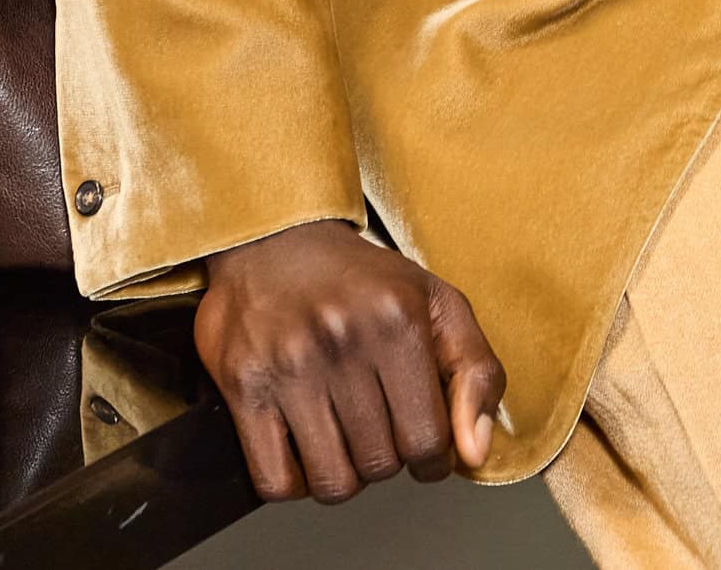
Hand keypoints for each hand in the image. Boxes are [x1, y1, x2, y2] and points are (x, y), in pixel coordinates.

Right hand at [194, 218, 506, 502]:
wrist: (277, 238)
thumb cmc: (363, 279)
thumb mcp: (439, 304)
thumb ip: (477, 374)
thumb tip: (474, 453)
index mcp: (400, 319)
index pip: (428, 442)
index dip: (431, 455)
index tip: (420, 438)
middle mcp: (344, 340)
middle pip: (379, 465)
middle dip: (386, 457)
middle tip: (378, 424)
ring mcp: (289, 365)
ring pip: (331, 482)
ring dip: (343, 473)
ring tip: (344, 435)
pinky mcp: (243, 386)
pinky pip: (275, 482)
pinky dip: (293, 482)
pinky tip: (304, 446)